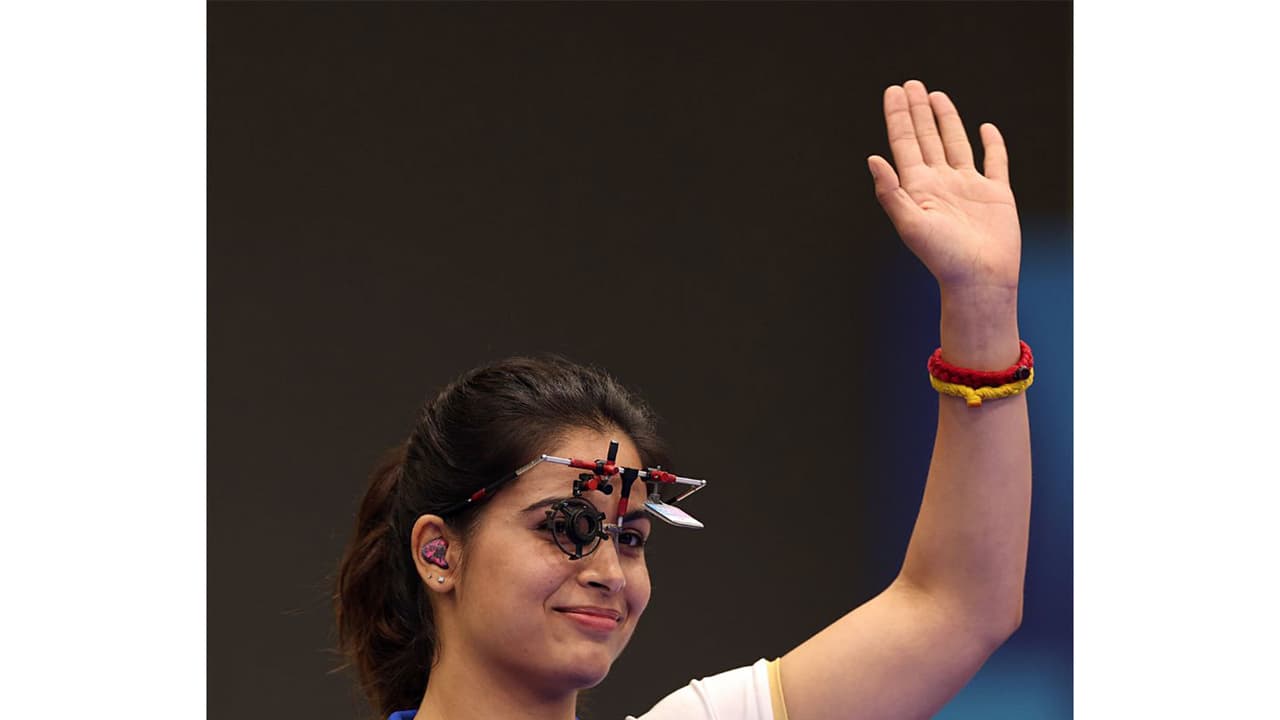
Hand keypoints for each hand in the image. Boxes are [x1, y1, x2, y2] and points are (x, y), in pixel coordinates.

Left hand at [868, 80, 1020, 294]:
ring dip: (946, 120)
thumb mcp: (909, 225)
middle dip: (918, 111)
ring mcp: (969, 187)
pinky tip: (986, 128)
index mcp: (919, 188)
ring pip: (955, 144)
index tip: (893, 92)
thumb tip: (872, 158)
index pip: (904, 144)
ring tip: (936, 96)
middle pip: (927, 138)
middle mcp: (941, 184)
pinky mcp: (996, 194)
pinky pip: (994, 162)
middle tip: (911, 84)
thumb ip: (890, 192)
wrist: (980, 280)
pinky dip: (992, 144)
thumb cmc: (943, 258)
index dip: (899, 117)